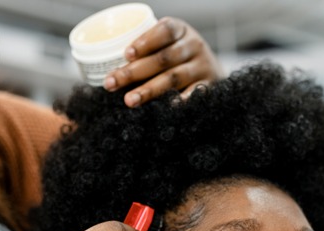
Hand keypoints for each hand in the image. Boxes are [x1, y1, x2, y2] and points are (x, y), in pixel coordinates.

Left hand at [104, 17, 223, 106]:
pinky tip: (164, 108)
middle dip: (134, 72)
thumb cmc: (178, 58)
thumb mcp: (167, 46)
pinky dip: (178, 102)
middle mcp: (193, 46)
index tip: (126, 55)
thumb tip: (112, 73)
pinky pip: (192, 95)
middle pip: (162, 58)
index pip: (164, 31)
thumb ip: (146, 53)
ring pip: (173, 78)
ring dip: (149, 90)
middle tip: (111, 83)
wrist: (212, 72)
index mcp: (180, 30)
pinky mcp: (209, 86)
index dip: (145, 42)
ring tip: (129, 100)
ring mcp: (203, 66)